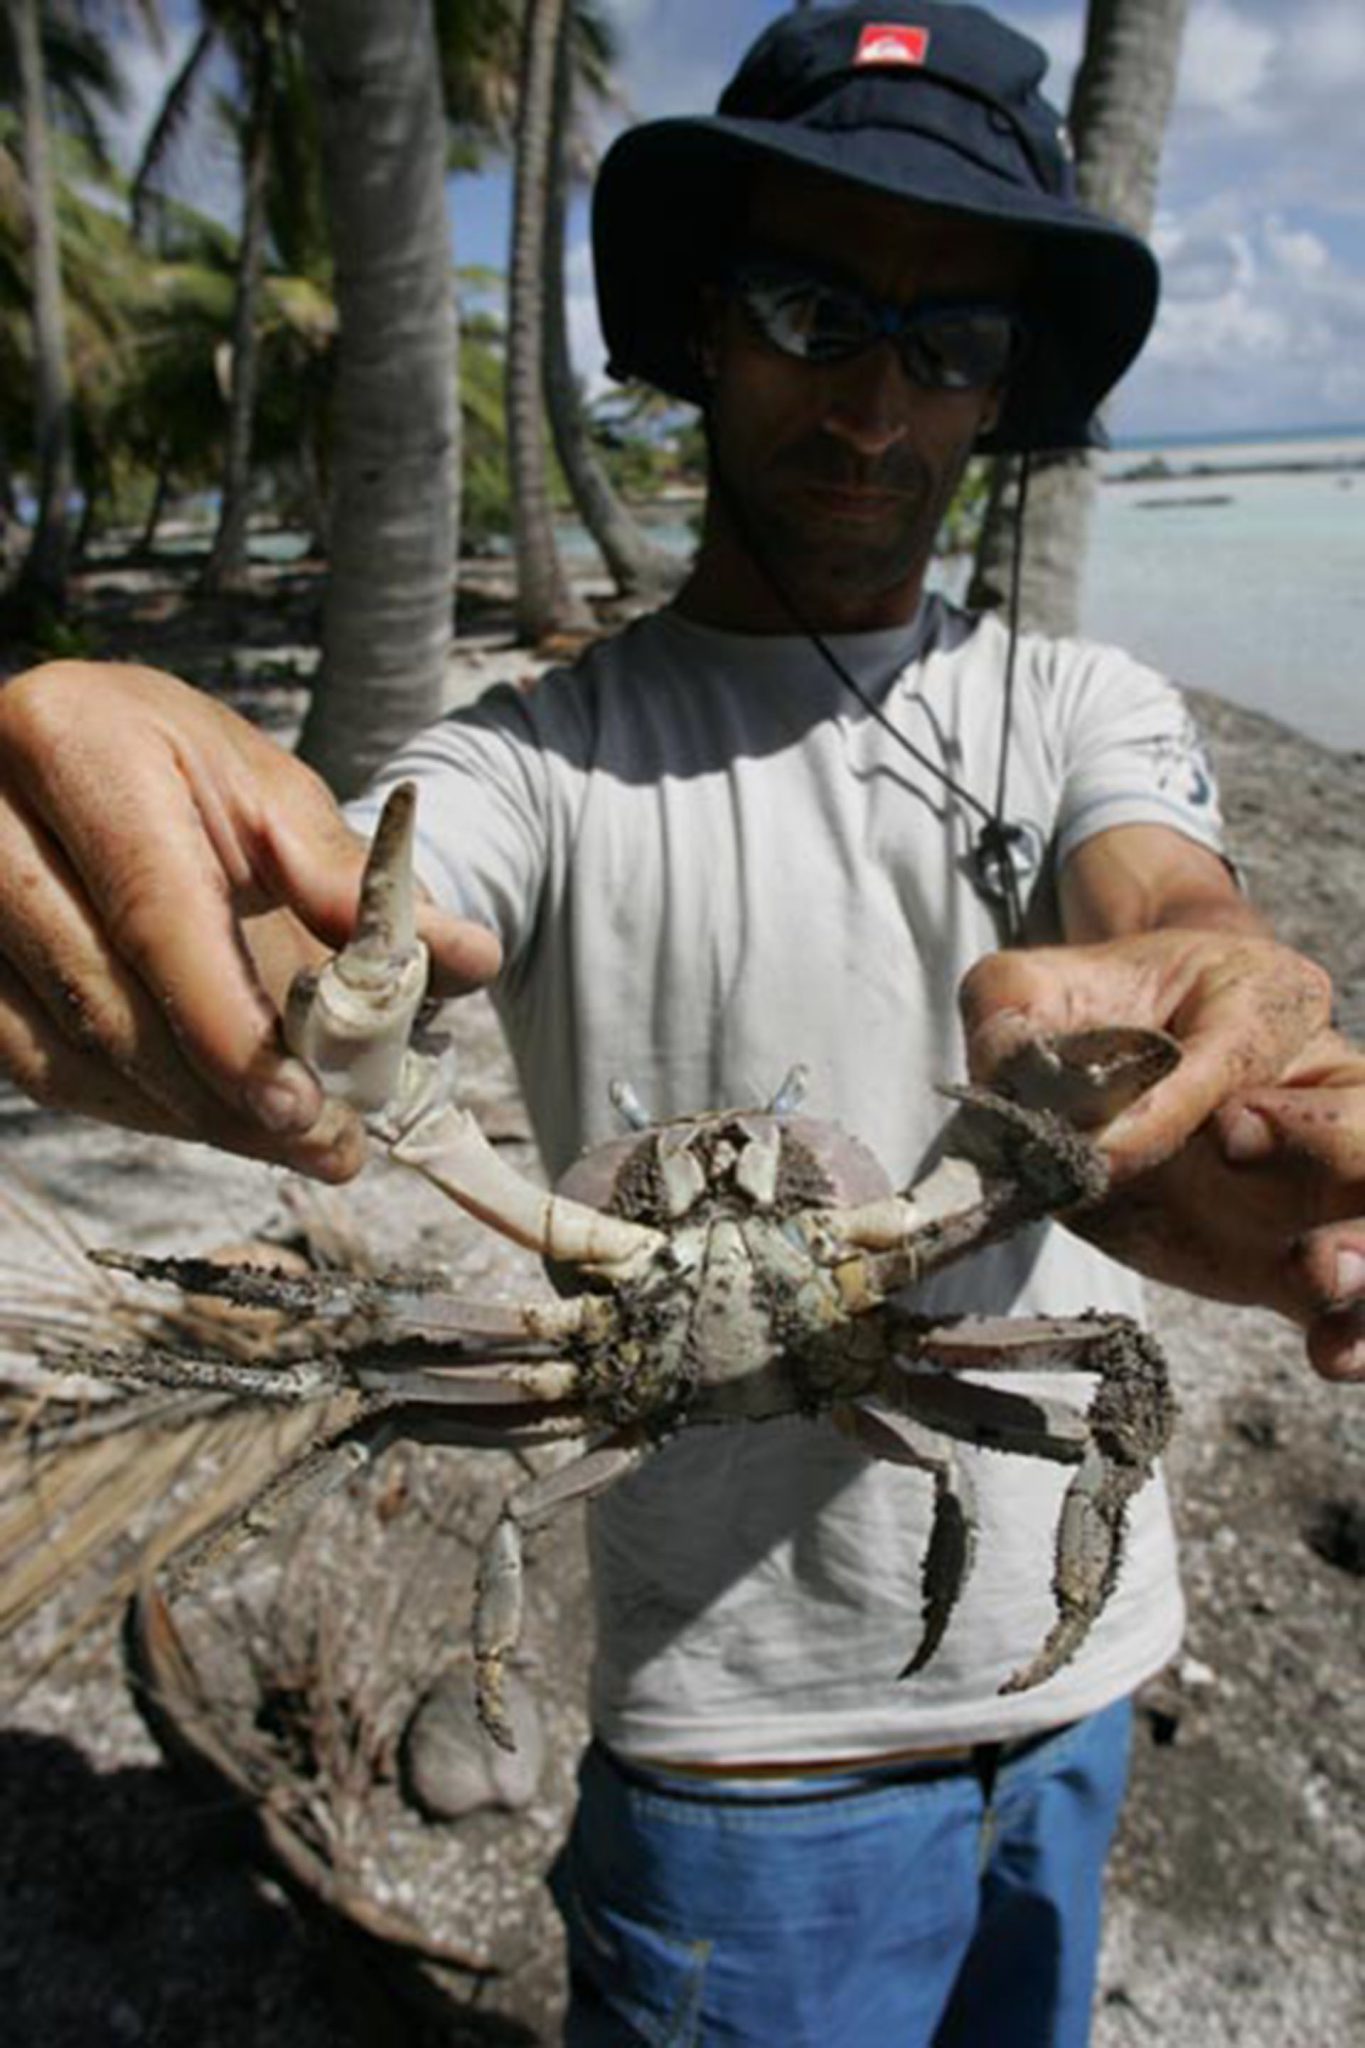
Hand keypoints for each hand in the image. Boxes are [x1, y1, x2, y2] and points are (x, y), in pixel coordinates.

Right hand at [0, 661, 500, 1177]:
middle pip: (104, 997)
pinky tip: (212, 1116)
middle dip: (222, 1092)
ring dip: (186, 1114)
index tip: (298, 1106)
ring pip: (66, 1049)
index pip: (153, 910)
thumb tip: (466, 959)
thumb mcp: (267, 791)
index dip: (226, 1022)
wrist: (83, 756)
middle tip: (324, 1143)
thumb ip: (352, 878)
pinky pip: (39, 1064)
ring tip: (290, 1141)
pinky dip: (135, 1104)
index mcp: (74, 741)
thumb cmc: (180, 767)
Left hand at [960, 934, 1363, 1380]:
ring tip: (1316, 1273)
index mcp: (1262, 999)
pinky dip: (1350, 1329)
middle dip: (1325, 1141)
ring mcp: (1317, 1180)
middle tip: (1236, 1148)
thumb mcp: (1037, 991)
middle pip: (1364, 1114)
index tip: (1114, 1148)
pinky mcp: (1290, 1255)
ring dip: (1357, 1247)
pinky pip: (1351, 1300)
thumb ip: (1013, 1013)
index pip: (1237, 1046)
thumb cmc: (1087, 1020)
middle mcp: (1316, 1084)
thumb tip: (1005, 1071)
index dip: (1178, 1100)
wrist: (1113, 1061)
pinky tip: (1325, 1353)